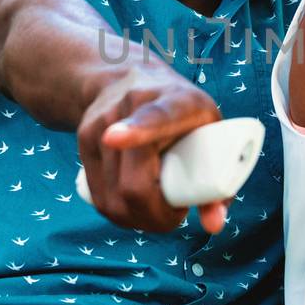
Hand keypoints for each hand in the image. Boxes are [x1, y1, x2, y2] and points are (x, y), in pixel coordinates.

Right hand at [76, 65, 227, 232]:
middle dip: (156, 216)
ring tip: (159, 211)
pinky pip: (99, 196)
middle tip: (176, 215)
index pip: (155, 118)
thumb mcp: (210, 132)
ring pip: (113, 198)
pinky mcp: (84, 139)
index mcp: (175, 101)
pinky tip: (135, 210)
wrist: (131, 78)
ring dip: (138, 220)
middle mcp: (133, 106)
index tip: (113, 138)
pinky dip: (119, 214)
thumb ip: (220, 182)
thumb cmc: (184, 113)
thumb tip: (214, 226)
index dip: (136, 130)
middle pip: (133, 183)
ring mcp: (103, 122)